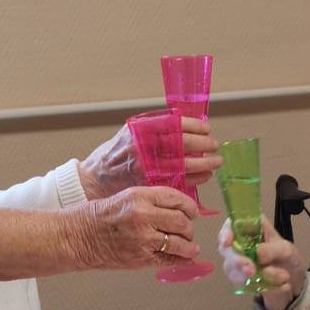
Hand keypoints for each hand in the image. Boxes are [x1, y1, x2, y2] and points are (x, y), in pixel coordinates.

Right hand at [69, 184, 199, 269]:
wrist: (77, 236)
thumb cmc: (98, 216)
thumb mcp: (126, 197)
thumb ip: (151, 201)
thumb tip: (177, 209)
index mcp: (140, 196)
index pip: (177, 198)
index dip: (190, 207)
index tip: (192, 212)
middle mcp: (144, 216)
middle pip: (182, 221)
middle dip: (189, 227)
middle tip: (188, 230)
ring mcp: (143, 238)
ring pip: (180, 242)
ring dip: (188, 245)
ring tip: (189, 247)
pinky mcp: (141, 257)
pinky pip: (170, 260)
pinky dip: (182, 261)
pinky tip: (185, 259)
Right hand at [77, 116, 219, 197]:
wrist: (94, 179)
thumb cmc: (114, 155)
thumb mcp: (130, 133)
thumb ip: (154, 128)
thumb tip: (185, 123)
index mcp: (139, 130)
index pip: (174, 124)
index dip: (194, 126)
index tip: (206, 128)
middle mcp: (143, 148)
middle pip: (182, 144)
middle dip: (203, 145)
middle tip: (214, 146)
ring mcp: (146, 168)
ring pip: (183, 165)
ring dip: (203, 164)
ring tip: (214, 163)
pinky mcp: (149, 186)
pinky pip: (178, 182)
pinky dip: (194, 179)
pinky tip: (203, 176)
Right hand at [217, 215, 307, 309]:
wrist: (292, 279)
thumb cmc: (287, 256)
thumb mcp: (286, 250)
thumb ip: (272, 250)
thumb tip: (257, 253)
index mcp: (250, 227)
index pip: (230, 225)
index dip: (225, 232)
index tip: (227, 243)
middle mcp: (239, 242)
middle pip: (226, 249)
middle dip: (237, 260)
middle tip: (251, 271)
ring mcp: (236, 260)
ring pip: (230, 267)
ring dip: (250, 275)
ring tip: (278, 277)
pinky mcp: (238, 276)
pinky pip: (238, 281)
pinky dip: (254, 284)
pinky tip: (271, 284)